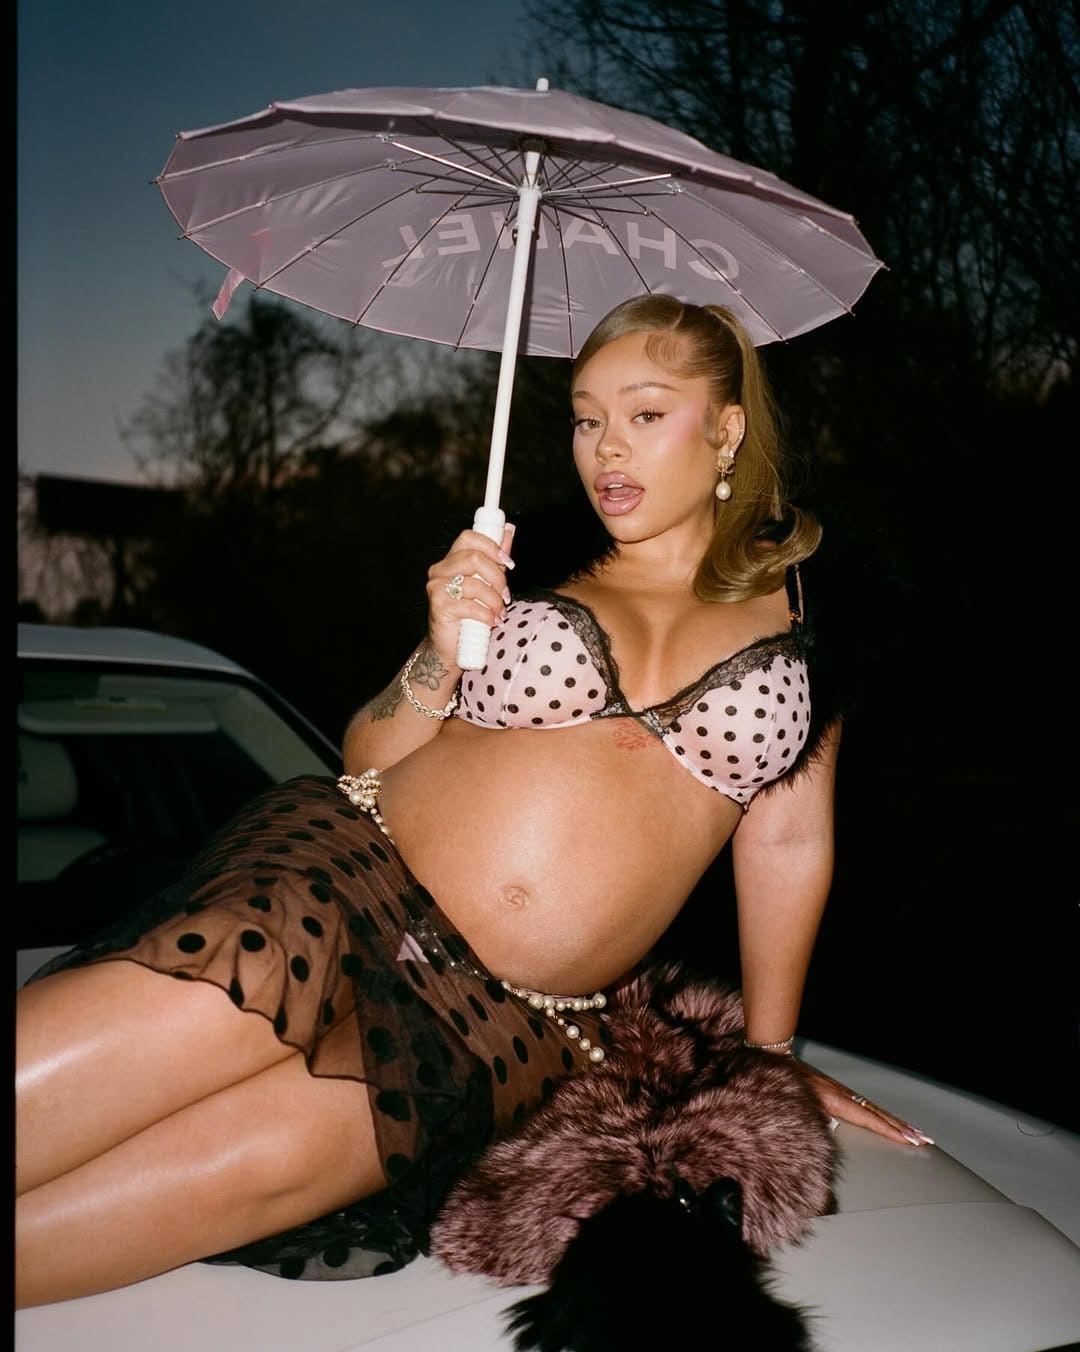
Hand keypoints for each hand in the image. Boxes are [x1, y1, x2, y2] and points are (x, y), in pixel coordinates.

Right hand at [426, 523, 514, 668]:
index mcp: (452, 560)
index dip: (491, 545)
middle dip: (497, 577)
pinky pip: (470, 605)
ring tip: (499, 612)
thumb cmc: (470, 615)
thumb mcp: (487, 583)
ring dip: (494, 600)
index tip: (508, 562)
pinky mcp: (438, 605)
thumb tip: (509, 531)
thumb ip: (496, 559)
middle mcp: (440, 570)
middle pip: (474, 558)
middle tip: (505, 595)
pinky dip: (486, 614)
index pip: (469, 537)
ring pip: (475, 583)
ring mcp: (436, 587)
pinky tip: (491, 621)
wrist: (451, 648)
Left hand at [799, 1062, 933, 1147]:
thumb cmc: (791, 1087)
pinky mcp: (845, 1093)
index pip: (869, 1119)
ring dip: (898, 1123)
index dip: (889, 1130)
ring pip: (877, 1110)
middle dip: (902, 1128)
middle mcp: (846, 1096)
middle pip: (880, 1114)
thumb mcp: (801, 1105)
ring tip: (917, 1134)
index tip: (907, 1139)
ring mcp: (847, 1094)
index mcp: (837, 1101)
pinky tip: (894, 1122)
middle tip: (923, 1140)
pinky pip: (869, 1106)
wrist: (784, 1064)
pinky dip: (885, 1115)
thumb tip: (829, 1130)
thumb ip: (815, 1119)